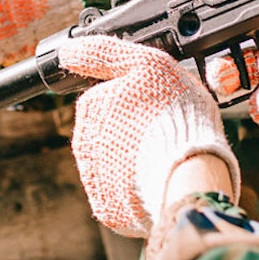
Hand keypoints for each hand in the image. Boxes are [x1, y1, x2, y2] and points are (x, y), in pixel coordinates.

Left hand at [56, 35, 239, 237]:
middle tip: (161, 131)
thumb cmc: (173, 113)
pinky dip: (136, 189)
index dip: (133, 99)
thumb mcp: (145, 62)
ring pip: (113, 164)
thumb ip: (103, 52)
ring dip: (132, 160)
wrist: (190, 172)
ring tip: (162, 156)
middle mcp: (84, 144)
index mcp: (90, 107)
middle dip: (130, 131)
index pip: (104, 97)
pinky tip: (156, 179)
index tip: (153, 104)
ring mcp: (94, 179)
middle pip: (107, 132)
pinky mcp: (108, 209)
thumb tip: (68, 50)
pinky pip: (121, 195)